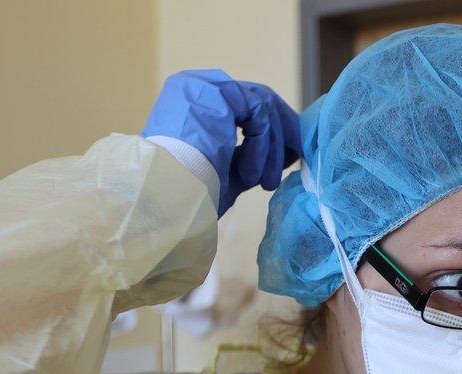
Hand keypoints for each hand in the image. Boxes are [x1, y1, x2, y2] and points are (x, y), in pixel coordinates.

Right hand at [142, 70, 300, 214]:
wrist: (166, 200)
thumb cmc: (189, 194)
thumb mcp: (226, 168)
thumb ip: (251, 152)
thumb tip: (286, 149)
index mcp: (193, 101)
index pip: (245, 104)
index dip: (272, 129)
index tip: (288, 156)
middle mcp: (196, 86)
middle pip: (258, 98)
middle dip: (282, 131)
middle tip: (296, 158)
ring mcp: (205, 85)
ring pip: (262, 106)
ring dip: (271, 148)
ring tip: (265, 182)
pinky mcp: (216, 93)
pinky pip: (258, 115)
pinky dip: (262, 147)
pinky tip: (251, 175)